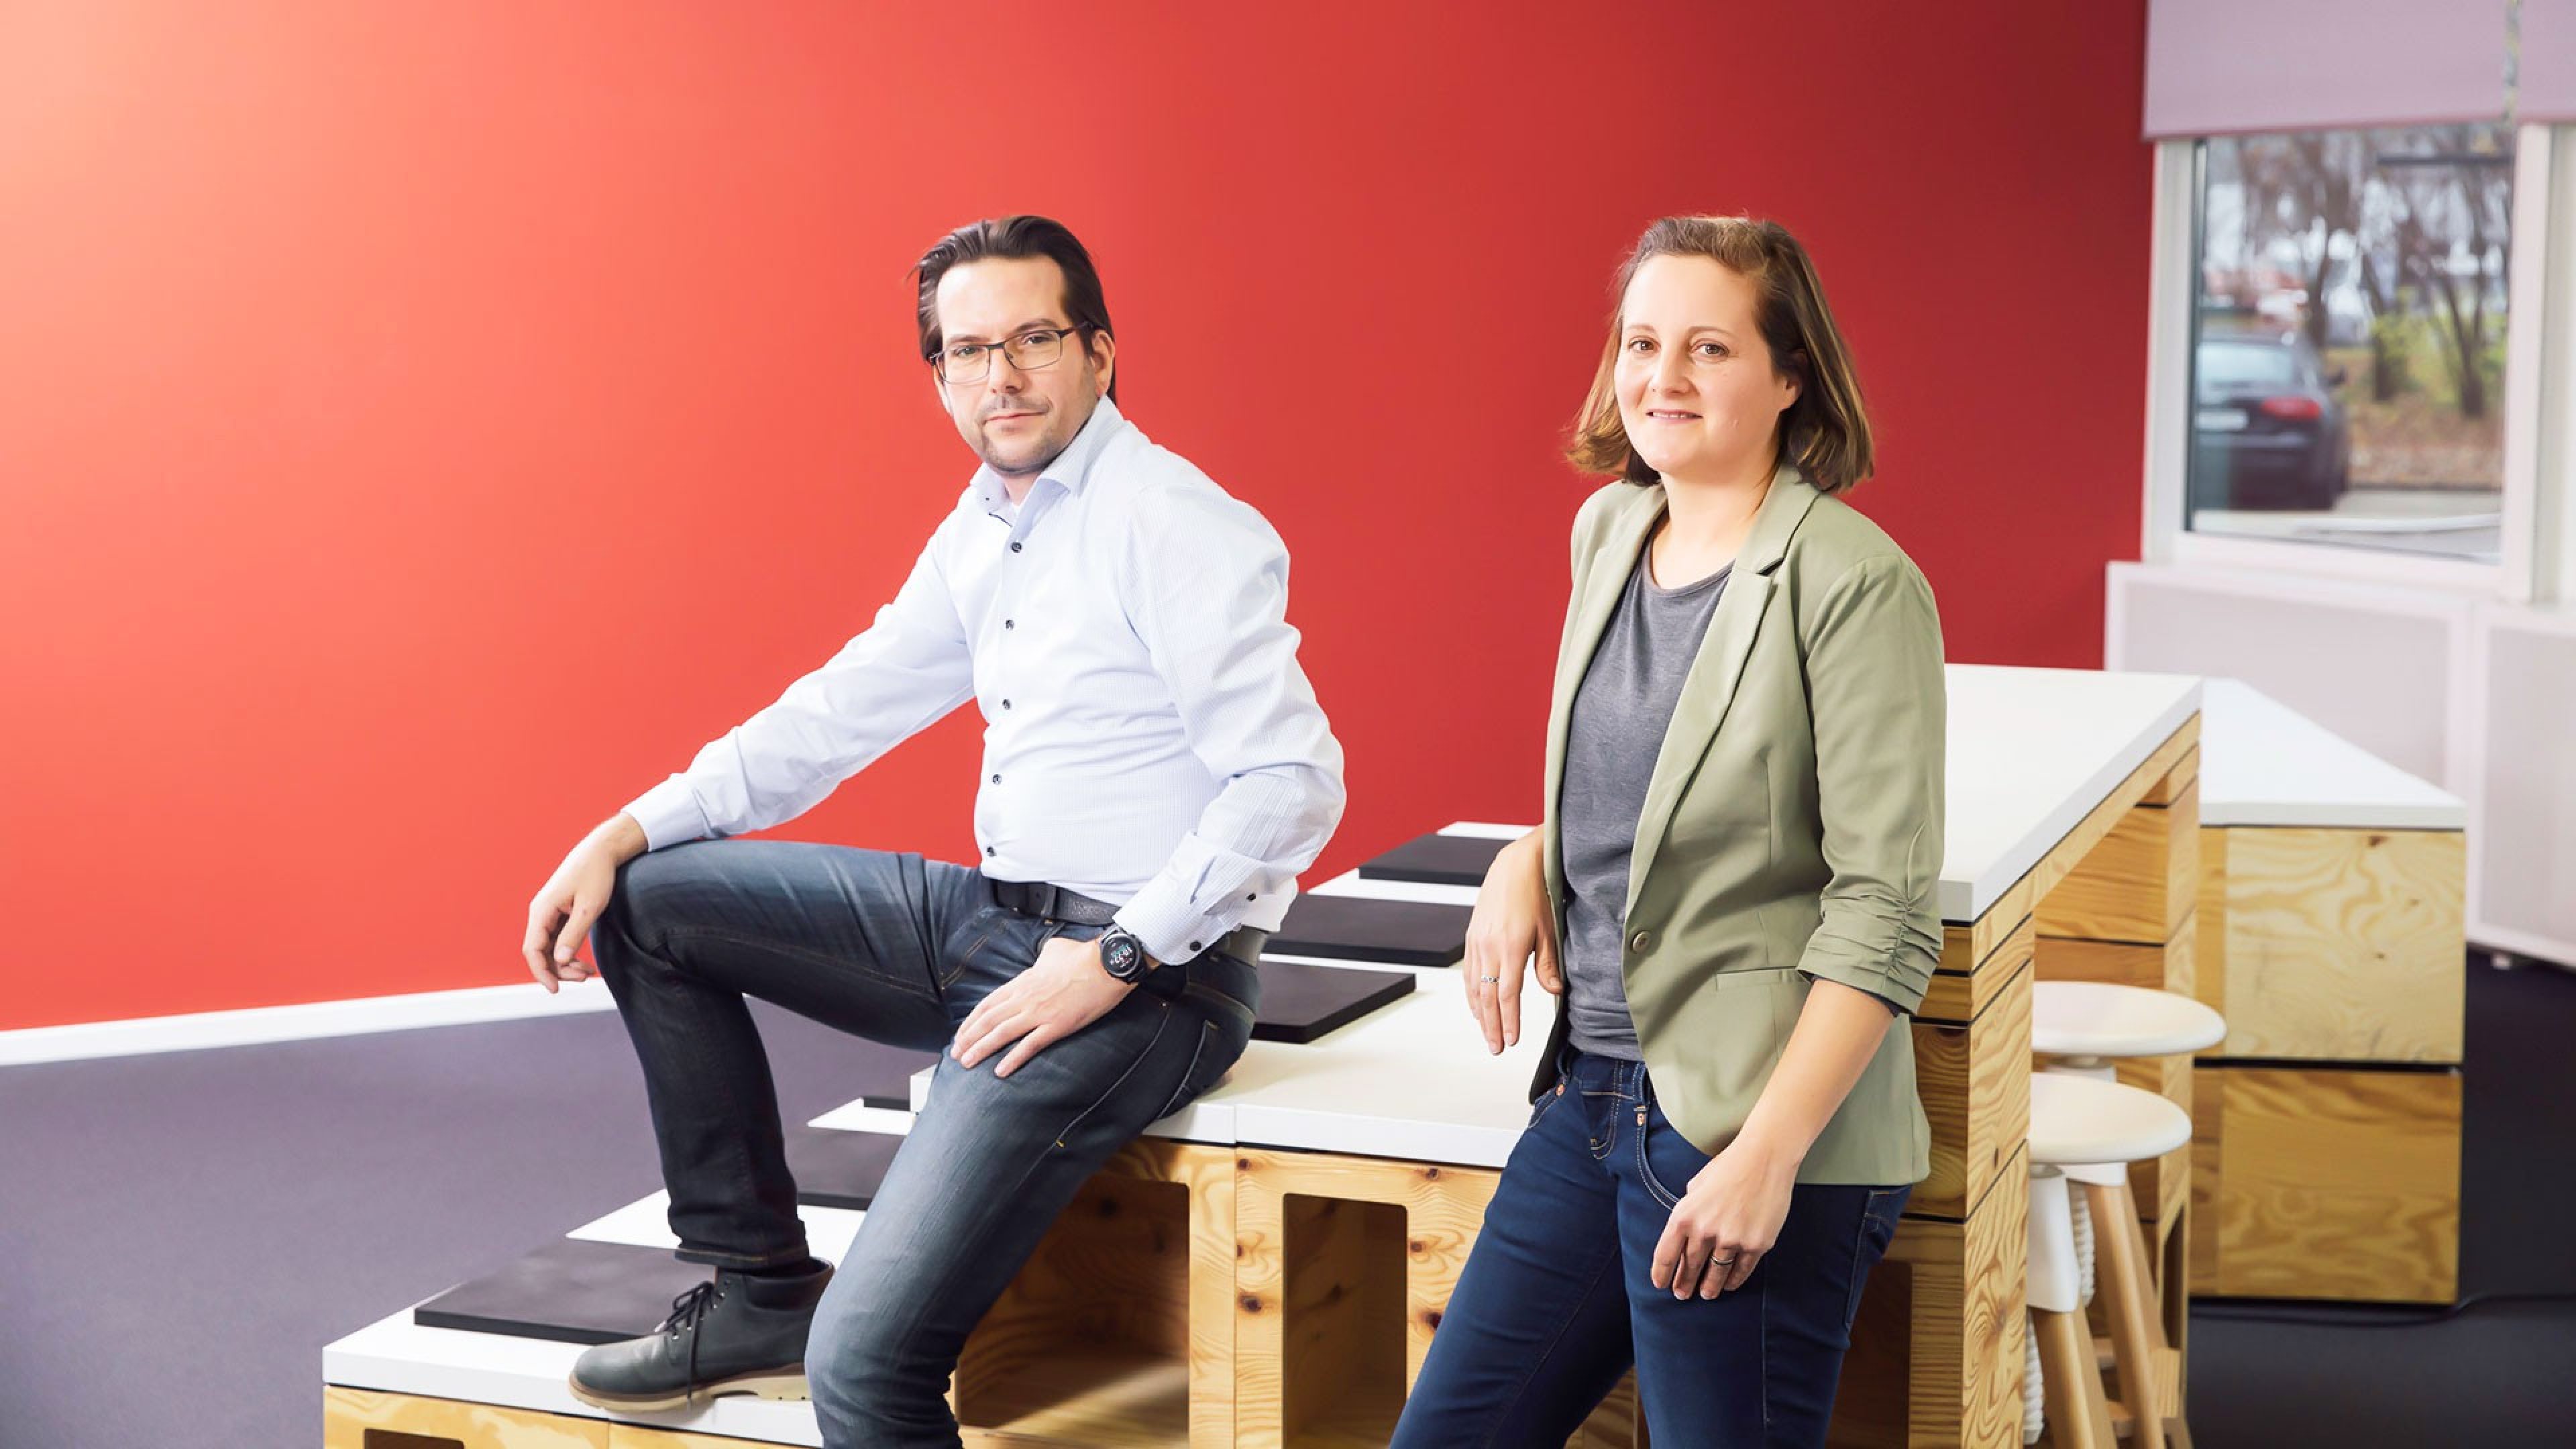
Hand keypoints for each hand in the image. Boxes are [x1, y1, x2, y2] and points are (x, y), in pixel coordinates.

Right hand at [522, 815, 646, 992]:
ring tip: (589, 972)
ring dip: (566, 964)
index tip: (556, 990)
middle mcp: (541, 913)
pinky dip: (569, 953)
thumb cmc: (597, 875)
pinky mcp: (559, 914)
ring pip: (549, 949)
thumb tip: (560, 960)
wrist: (602, 851)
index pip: (533, 950)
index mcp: (542, 910)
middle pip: (540, 952)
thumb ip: (574, 934)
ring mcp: (549, 914)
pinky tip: (585, 964)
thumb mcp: (590, 907)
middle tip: (586, 977)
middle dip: (559, 970)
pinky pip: (557, 941)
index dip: (541, 972)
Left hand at [951, 934, 1135, 1078]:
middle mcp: (1025, 997)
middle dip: (969, 1038)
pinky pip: (1030, 1046)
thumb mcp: (1053, 950)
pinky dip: (1013, 1059)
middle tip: (955, 1054)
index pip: (988, 1003)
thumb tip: (1041, 959)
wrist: (1106, 962)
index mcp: (1023, 981)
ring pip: (1002, 1033)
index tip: (961, 1033)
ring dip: (981, 1049)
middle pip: (989, 1020)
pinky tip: (1000, 1071)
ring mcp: (1040, 1012)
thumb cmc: (1082, 955)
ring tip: (966, 1063)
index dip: (971, 1021)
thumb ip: (1041, 959)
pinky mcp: (1057, 1025)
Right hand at [1463, 832, 1560, 1053]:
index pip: (1507, 994)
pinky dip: (1471, 993)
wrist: (1515, 865)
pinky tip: (1476, 1005)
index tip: (1512, 1040)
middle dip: (1491, 1026)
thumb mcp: (1549, 930)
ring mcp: (1477, 942)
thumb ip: (1548, 964)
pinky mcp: (1472, 936)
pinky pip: (1468, 972)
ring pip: (1474, 987)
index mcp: (1510, 947)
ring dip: (1480, 1014)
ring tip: (1486, 1034)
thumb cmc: (1537, 894)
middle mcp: (1488, 947)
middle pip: (1487, 997)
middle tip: (1496, 1048)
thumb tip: (1554, 991)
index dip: (1509, 1020)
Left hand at [1650, 1137, 1798, 1299]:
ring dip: (1709, 1287)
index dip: (1661, 1273)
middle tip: (1682, 1294)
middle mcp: (1704, 1230)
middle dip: (1684, 1283)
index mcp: (1684, 1215)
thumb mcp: (1696, 1185)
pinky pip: (1741, 1269)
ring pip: (1716, 1273)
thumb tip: (1687, 1230)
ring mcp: (1731, 1239)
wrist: (1764, 1159)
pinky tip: (1729, 1283)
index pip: (1666, 1254)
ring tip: (1706, 1294)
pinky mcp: (1755, 1244)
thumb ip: (1689, 1209)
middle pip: (1690, 1267)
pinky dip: (1733, 1280)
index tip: (1660, 1284)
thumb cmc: (1729, 1166)